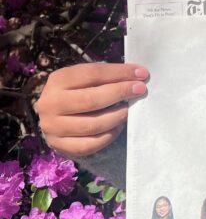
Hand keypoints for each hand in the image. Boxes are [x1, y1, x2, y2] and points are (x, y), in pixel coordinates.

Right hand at [34, 63, 148, 157]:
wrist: (53, 116)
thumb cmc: (76, 92)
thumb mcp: (85, 78)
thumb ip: (106, 76)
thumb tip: (138, 76)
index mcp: (57, 80)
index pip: (93, 74)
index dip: (119, 73)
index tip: (141, 74)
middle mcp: (50, 103)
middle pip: (92, 100)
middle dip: (120, 93)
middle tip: (140, 90)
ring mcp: (52, 127)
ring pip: (92, 125)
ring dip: (116, 117)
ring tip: (128, 111)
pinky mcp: (59, 145)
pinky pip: (89, 145)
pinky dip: (108, 136)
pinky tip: (118, 127)